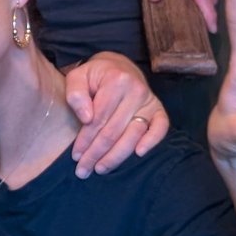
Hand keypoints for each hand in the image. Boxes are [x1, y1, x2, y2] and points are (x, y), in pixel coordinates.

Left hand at [65, 52, 168, 177]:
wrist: (118, 66)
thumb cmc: (95, 75)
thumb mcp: (78, 77)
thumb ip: (76, 94)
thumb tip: (86, 119)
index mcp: (115, 81)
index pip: (98, 118)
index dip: (85, 139)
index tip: (76, 155)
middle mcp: (135, 90)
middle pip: (114, 130)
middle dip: (96, 153)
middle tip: (83, 170)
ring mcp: (149, 101)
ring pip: (133, 134)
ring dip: (117, 155)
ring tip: (100, 168)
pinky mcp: (158, 109)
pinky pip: (160, 128)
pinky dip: (151, 142)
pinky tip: (138, 154)